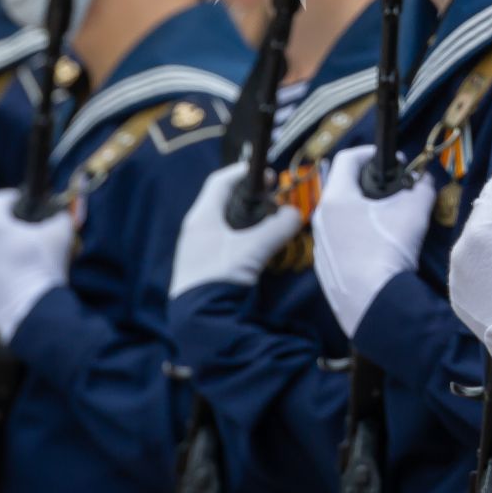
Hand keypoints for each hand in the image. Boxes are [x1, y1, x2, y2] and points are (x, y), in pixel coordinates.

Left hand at [0, 189, 72, 343]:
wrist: (31, 312)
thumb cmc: (45, 269)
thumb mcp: (60, 235)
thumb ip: (58, 216)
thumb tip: (58, 213)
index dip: (14, 198)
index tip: (23, 203)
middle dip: (5, 229)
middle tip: (24, 240)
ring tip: (14, 263)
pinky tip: (4, 279)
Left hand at [169, 164, 303, 298]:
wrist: (198, 319)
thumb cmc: (221, 275)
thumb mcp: (254, 249)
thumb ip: (277, 228)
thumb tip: (295, 214)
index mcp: (202, 216)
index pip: (220, 181)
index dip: (243, 173)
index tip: (267, 174)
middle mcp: (196, 228)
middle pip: (225, 201)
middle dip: (251, 197)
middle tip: (274, 199)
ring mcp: (197, 247)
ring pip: (226, 222)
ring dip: (248, 219)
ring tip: (270, 223)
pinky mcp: (203, 265)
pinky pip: (224, 240)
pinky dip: (242, 236)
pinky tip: (257, 246)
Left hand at [312, 144, 435, 337]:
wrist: (374, 304)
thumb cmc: (389, 248)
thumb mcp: (414, 211)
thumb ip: (421, 187)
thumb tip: (425, 180)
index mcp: (336, 198)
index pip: (347, 160)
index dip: (369, 153)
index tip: (390, 160)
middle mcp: (320, 219)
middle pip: (343, 190)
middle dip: (369, 186)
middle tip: (394, 192)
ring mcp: (320, 247)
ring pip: (341, 219)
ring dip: (363, 214)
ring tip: (389, 223)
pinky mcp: (325, 270)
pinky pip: (341, 244)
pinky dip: (358, 238)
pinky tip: (379, 252)